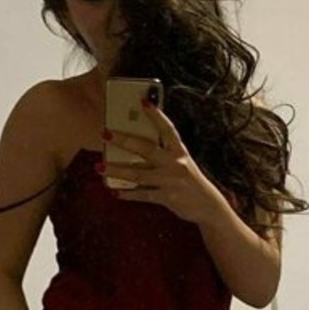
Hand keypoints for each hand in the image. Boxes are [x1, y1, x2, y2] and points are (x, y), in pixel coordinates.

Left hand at [102, 98, 218, 223]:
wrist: (209, 207)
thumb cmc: (190, 181)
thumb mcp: (182, 163)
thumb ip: (164, 154)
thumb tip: (135, 147)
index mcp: (180, 151)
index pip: (167, 129)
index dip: (156, 116)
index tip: (143, 102)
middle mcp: (175, 164)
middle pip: (146, 149)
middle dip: (124, 141)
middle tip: (105, 133)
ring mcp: (170, 181)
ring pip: (139, 174)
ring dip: (117, 170)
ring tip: (100, 167)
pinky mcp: (167, 198)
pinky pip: (143, 194)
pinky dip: (128, 194)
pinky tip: (115, 192)